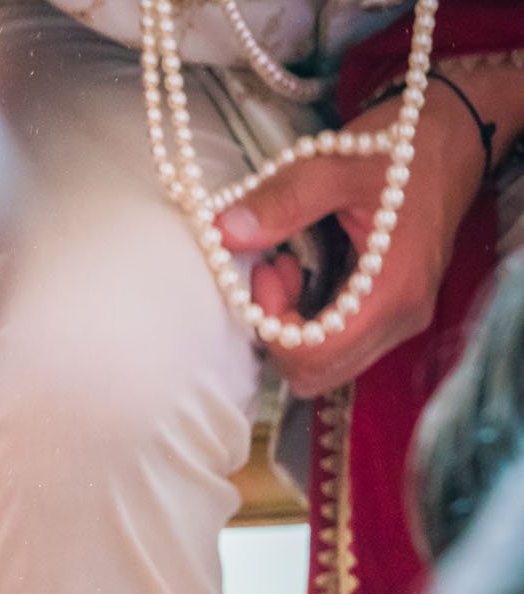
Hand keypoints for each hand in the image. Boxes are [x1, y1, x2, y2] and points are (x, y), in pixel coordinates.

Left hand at [219, 82, 487, 398]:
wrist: (456, 133)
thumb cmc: (405, 144)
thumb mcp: (339, 162)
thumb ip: (282, 200)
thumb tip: (224, 231)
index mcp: (393, 290)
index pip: (316, 356)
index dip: (275, 327)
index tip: (267, 271)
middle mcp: (402, 318)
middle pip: (318, 372)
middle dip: (279, 330)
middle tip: (272, 269)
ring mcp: (400, 320)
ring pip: (326, 364)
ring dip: (292, 326)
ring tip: (287, 265)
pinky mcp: (394, 314)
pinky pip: (340, 345)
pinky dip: (309, 322)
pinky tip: (305, 275)